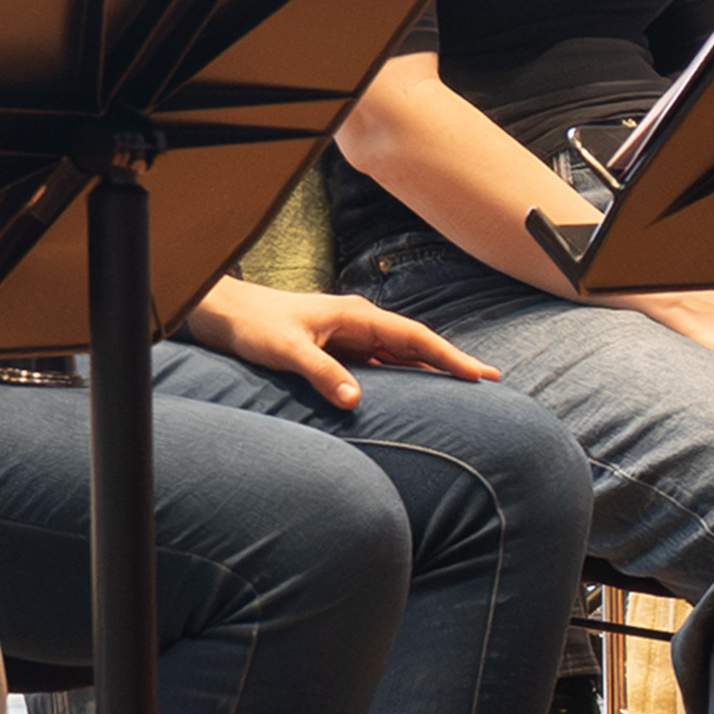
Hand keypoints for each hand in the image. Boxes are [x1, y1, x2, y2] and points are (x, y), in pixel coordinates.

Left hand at [195, 281, 493, 407]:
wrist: (223, 314)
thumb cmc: (253, 326)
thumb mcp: (286, 350)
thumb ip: (322, 372)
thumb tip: (355, 400)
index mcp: (356, 316)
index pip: (415, 338)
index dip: (450, 357)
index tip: (480, 374)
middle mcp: (359, 324)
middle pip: (416, 345)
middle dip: (452, 362)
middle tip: (490, 382)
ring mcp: (350, 337)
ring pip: (400, 356)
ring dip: (430, 370)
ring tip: (464, 389)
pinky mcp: (338, 350)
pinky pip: (380, 365)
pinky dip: (404, 377)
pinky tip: (416, 393)